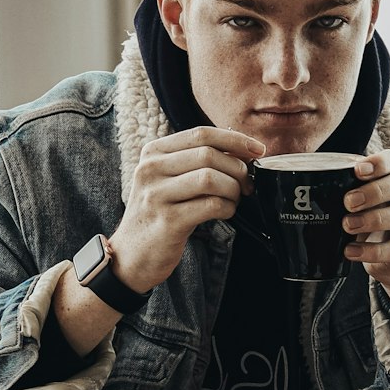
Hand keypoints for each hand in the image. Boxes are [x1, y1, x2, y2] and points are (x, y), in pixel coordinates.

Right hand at [109, 127, 265, 290]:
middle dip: (238, 169)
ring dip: (233, 189)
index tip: (258, 150)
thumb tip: (241, 148)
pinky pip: (211, 205)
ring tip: (234, 200)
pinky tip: (225, 212)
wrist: (131, 256)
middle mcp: (151, 169)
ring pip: (211, 178)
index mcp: (153, 152)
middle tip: (247, 185)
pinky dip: (227, 208)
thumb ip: (197, 161)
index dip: (235, 139)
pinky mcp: (168, 221)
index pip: (201, 134)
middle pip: (209, 154)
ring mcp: (157, 195)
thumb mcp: (169, 180)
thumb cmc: (159, 214)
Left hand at [342, 151, 389, 307]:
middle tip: (347, 202)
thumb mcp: (354, 198)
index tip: (357, 170)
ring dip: (374, 219)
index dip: (379, 163)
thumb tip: (283, 184)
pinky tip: (350, 251)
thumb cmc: (365, 216)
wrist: (389, 254)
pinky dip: (372, 251)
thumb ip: (333, 188)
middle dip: (374, 191)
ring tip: (347, 225)